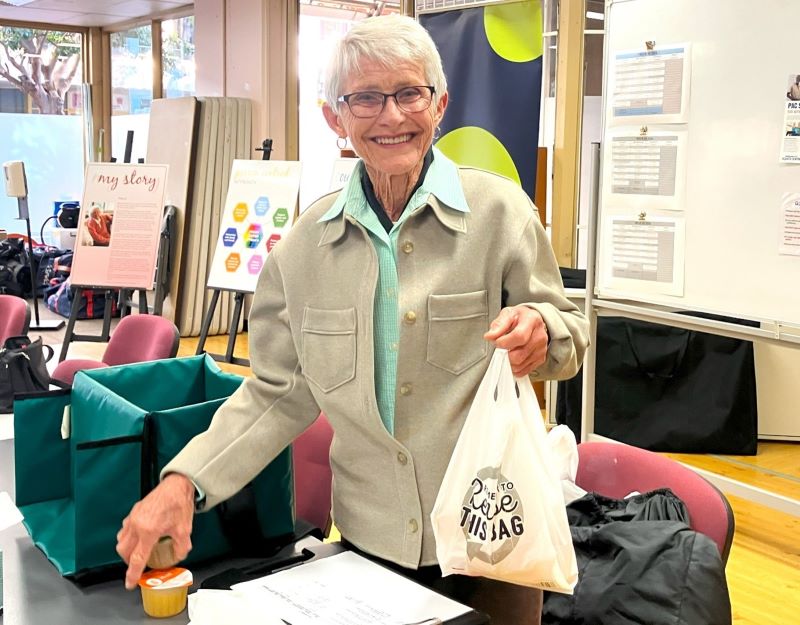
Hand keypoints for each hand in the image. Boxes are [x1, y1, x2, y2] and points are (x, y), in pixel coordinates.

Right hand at [116, 473, 195, 589]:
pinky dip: (128, 537)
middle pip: (124, 551)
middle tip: (137, 566)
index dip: (133, 574)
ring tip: (138, 552)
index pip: (137, 558)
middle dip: (129, 562)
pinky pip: (125, 529)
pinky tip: (138, 537)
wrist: (177, 484)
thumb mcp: (184, 529)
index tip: (130, 583)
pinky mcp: (134, 511)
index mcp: (149, 531)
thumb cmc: (179, 503)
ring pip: (121, 540)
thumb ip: (181, 547)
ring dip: (127, 550)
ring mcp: (134, 517)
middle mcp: (137, 524)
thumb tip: (178, 556)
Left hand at [484, 305, 547, 375]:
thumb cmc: (519, 318)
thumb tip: (490, 336)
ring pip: (519, 365)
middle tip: (501, 347)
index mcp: (531, 320)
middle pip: (518, 355)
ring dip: (508, 362)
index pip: (519, 336)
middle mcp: (539, 336)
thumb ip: (498, 325)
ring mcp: (541, 349)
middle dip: (504, 354)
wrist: (533, 321)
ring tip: (507, 351)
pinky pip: (523, 371)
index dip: (504, 342)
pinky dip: (515, 367)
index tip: (497, 342)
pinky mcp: (540, 359)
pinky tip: (513, 357)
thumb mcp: (507, 314)